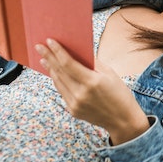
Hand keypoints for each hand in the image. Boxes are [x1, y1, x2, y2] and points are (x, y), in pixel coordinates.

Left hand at [36, 38, 150, 144]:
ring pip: (58, 82)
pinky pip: (62, 92)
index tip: (49, 41)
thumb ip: (93, 62)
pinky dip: (58, 80)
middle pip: (60, 72)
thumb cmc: (120, 93)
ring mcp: (75, 104)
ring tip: (44, 58)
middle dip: (49, 57)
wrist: (122, 120)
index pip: (68, 64)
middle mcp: (80, 93)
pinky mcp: (73, 110)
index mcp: (92, 82)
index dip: (57, 52)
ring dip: (50, 69)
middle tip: (39, 46)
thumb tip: (79, 51)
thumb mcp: (110, 73)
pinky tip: (54, 73)